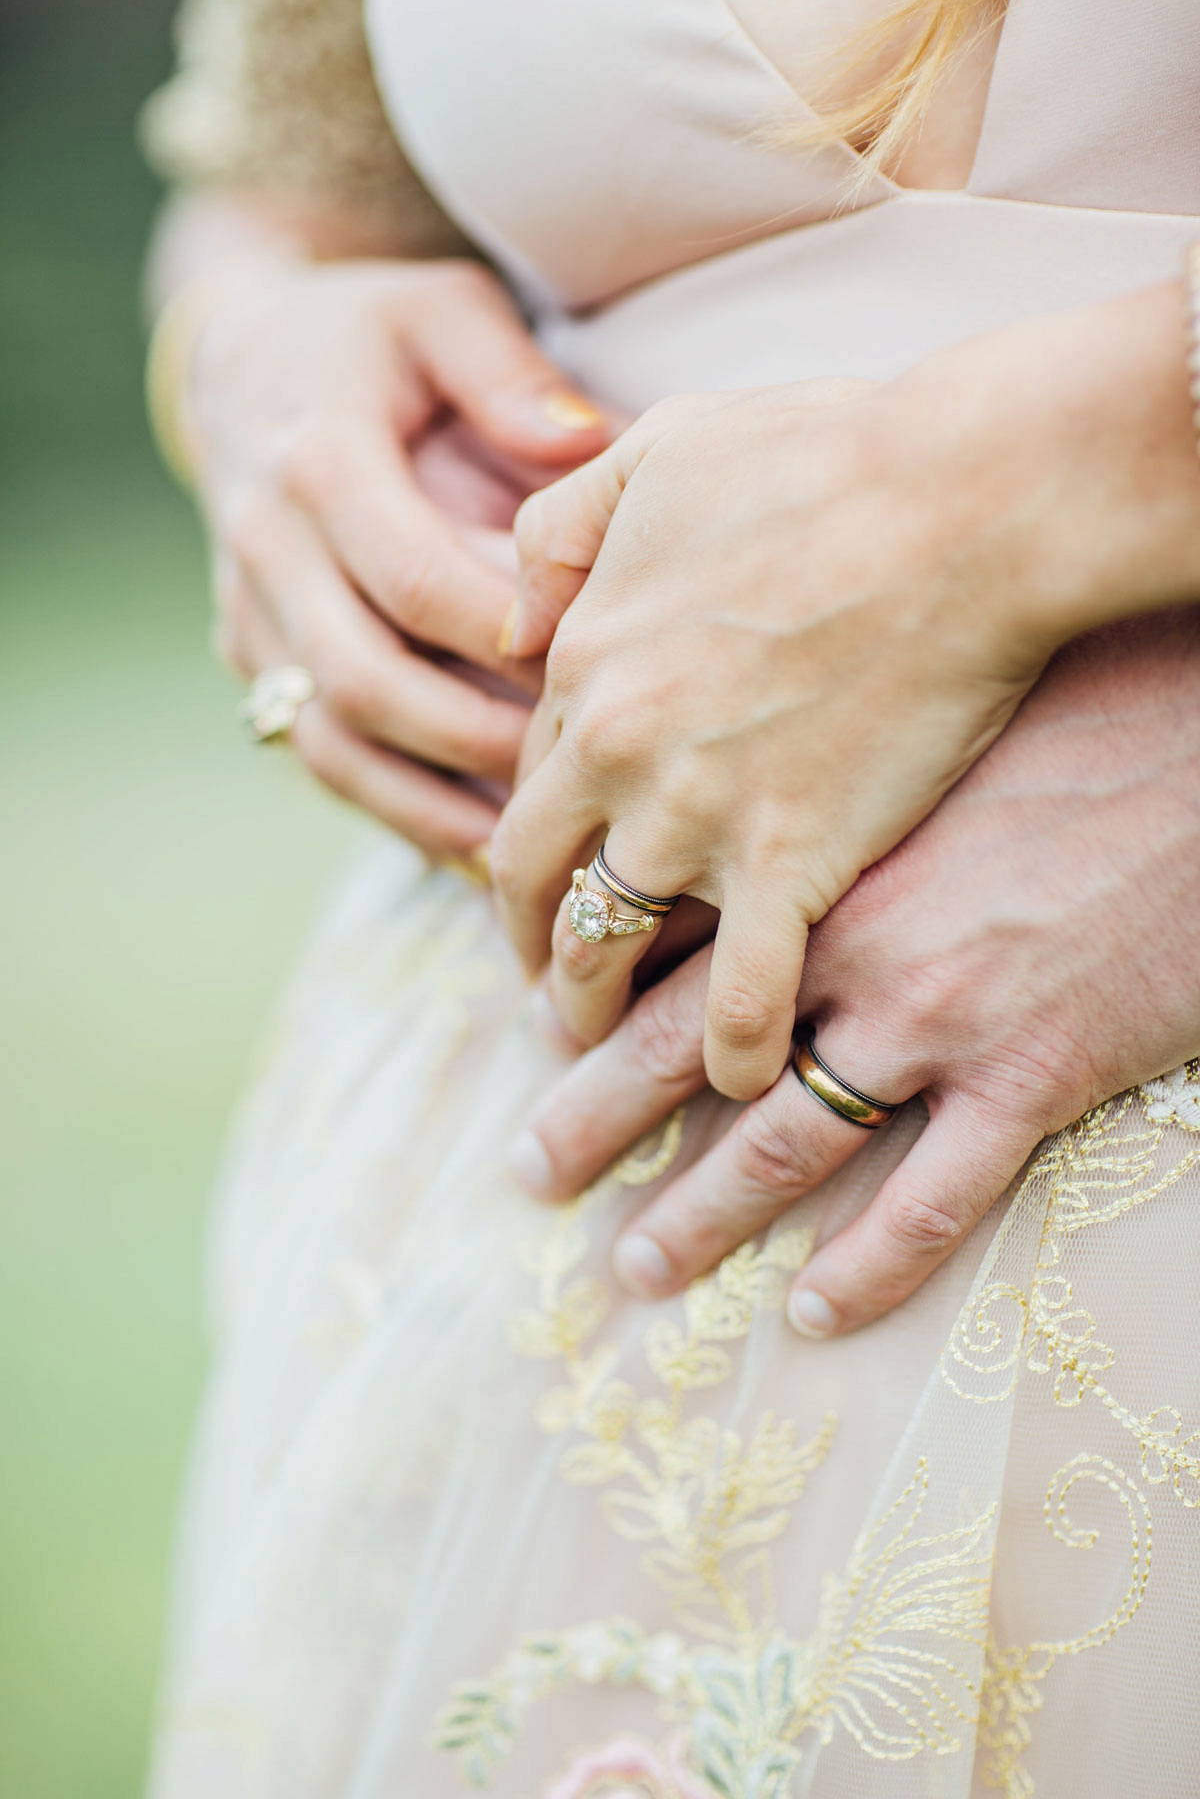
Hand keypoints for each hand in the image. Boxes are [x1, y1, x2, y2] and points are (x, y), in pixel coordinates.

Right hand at [190, 255, 609, 854]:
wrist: (244, 364)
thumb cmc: (372, 337)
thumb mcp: (441, 310)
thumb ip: (508, 373)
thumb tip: (586, 439)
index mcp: (319, 460)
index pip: (415, 578)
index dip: (507, 638)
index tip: (595, 668)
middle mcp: (267, 547)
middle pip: (366, 681)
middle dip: (476, 738)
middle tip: (574, 770)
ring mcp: (249, 613)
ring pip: (329, 740)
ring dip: (429, 802)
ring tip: (525, 845)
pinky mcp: (252, 656)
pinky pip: (316, 753)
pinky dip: (394, 808)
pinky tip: (474, 847)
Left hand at [492, 286, 1199, 1097]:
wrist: (961, 502)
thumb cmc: (825, 456)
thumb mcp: (659, 449)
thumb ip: (562, 524)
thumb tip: (514, 604)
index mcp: (582, 657)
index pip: (525, 775)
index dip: (525, 835)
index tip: (539, 878)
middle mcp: (614, 750)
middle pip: (532, 876)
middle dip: (526, 942)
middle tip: (539, 986)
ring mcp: (695, 814)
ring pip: (609, 945)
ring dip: (595, 1009)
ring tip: (600, 1049)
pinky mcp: (792, 861)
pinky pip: (743, 992)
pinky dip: (733, 1048)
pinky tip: (741, 1075)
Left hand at [507, 613, 1199, 1334]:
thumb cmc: (1079, 700)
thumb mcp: (922, 714)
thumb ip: (823, 763)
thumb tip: (752, 784)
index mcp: (816, 853)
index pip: (669, 937)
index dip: (593, 991)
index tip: (535, 1030)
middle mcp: (854, 945)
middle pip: (687, 1050)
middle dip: (596, 1117)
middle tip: (529, 1173)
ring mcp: (941, 1018)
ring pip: (788, 1141)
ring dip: (701, 1214)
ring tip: (637, 1267)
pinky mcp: (1036, 1072)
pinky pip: (935, 1200)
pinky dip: (870, 1269)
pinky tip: (816, 1312)